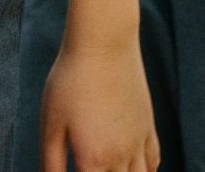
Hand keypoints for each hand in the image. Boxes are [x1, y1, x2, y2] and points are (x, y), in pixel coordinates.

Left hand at [39, 33, 159, 171]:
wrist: (104, 45)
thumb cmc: (71, 80)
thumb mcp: (51, 122)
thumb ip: (51, 161)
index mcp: (94, 159)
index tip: (76, 169)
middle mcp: (121, 157)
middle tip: (89, 166)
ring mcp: (138, 142)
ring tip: (107, 168)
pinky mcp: (148, 127)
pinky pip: (153, 162)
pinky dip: (145, 171)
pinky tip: (133, 169)